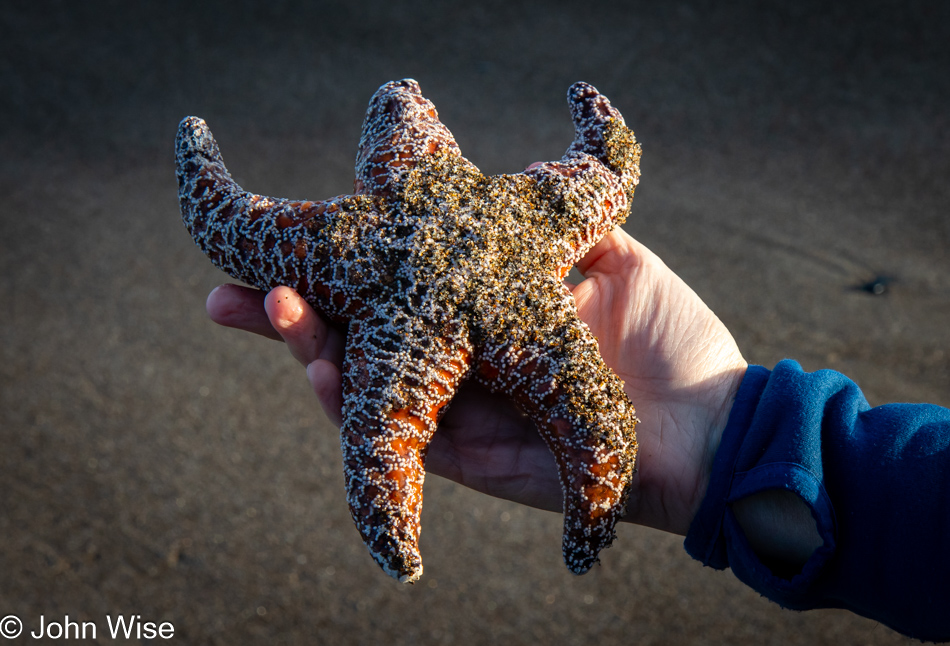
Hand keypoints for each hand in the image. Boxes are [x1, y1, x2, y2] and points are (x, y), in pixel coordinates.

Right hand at [206, 227, 747, 535]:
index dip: (338, 262)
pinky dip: (348, 406)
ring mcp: (456, 408)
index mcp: (480, 312)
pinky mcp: (465, 457)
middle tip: (222, 287)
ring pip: (359, 386)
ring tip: (265, 301)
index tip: (291, 230)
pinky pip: (393, 435)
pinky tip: (314, 371)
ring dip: (304, 348)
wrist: (705, 417)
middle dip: (288, 314)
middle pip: (356, 338)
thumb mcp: (600, 252)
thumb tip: (494, 182)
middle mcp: (457, 359)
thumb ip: (542, 227)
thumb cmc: (664, 333)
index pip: (392, 289)